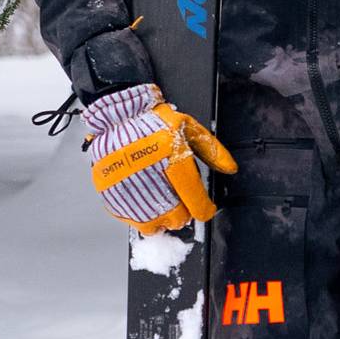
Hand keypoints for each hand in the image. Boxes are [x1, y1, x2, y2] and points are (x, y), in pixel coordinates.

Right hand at [82, 83, 236, 234]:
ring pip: (151, 224)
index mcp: (174, 161)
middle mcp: (151, 177)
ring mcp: (128, 187)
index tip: (205, 208)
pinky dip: (138, 214)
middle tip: (180, 203)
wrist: (115, 114)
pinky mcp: (110, 191)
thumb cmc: (153, 121)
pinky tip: (142, 199)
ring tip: (161, 204)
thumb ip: (212, 150)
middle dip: (183, 214)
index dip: (205, 209)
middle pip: (176, 218)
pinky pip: (128, 217)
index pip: (196, 203)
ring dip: (160, 218)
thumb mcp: (189, 128)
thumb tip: (230, 168)